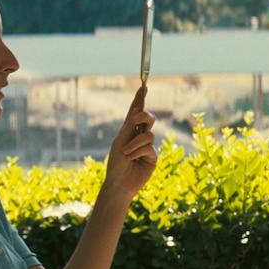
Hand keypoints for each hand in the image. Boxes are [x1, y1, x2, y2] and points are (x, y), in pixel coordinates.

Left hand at [105, 86, 156, 200]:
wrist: (119, 182)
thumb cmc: (115, 163)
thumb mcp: (119, 141)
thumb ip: (129, 127)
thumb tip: (138, 111)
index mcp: (128, 130)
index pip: (136, 112)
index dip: (140, 99)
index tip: (143, 86)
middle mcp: (138, 136)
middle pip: (148, 118)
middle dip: (144, 116)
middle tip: (136, 118)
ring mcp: (147, 146)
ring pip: (148, 134)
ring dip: (135, 143)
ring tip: (125, 152)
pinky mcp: (153, 156)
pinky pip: (149, 147)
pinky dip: (138, 151)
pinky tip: (131, 159)